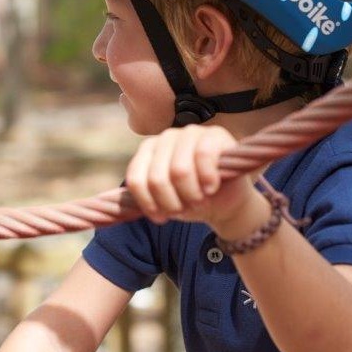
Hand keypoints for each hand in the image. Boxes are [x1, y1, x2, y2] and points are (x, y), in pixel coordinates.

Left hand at [125, 124, 259, 229]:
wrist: (227, 202)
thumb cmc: (191, 200)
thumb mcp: (165, 203)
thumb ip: (146, 198)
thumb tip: (125, 205)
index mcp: (147, 151)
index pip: (136, 179)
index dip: (149, 204)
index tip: (162, 218)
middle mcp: (165, 137)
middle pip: (157, 178)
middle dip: (173, 203)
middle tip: (186, 208)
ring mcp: (190, 133)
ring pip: (180, 170)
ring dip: (192, 195)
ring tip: (200, 199)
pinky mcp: (214, 134)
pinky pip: (204, 157)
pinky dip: (208, 180)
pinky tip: (212, 187)